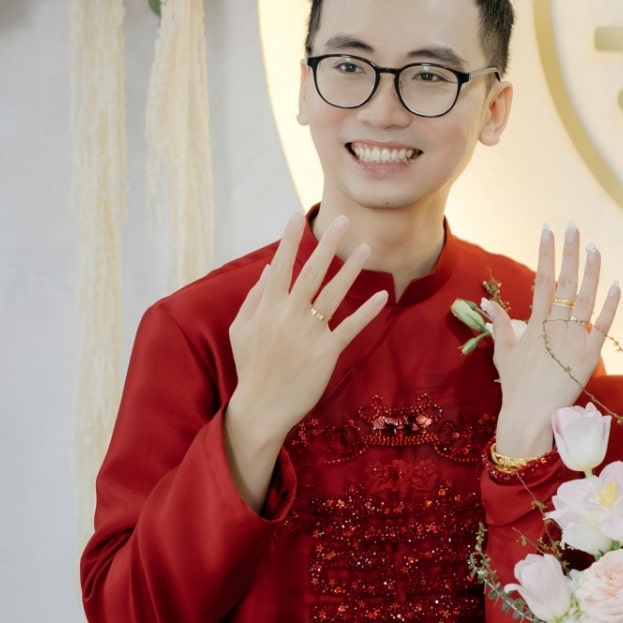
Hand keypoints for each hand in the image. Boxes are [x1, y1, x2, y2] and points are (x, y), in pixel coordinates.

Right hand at [223, 213, 387, 509]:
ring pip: (333, 294)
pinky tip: (381, 296)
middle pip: (311, 272)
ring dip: (351, 269)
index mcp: (267, 308)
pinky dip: (366, 311)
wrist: (261, 407)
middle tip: (343, 221)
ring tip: (366, 247)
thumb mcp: (241, 329)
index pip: (280, 266)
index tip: (298, 215)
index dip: (289, 240)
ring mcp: (308, 333)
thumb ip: (254, 298)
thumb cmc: (251, 366)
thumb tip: (270, 268)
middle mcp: (288, 316)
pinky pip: (349, 327)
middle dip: (327, 244)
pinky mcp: (326, 352)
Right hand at [487, 222, 618, 458]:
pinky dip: (610, 305)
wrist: (530, 417)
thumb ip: (500, 324)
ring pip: (585, 298)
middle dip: (569, 252)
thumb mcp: (503, 352)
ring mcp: (574, 341)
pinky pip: (603, 326)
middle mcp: (555, 327)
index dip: (546, 253)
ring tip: (594, 247)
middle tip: (573, 226)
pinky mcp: (590, 356)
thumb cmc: (516, 386)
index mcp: (535, 324)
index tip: (548, 230)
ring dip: (591, 271)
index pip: (541, 280)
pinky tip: (616, 284)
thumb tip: (488, 302)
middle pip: (565, 282)